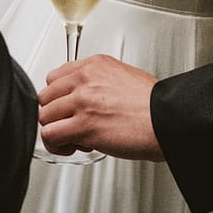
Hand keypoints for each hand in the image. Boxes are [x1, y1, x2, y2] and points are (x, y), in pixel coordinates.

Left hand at [37, 55, 162, 160]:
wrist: (167, 119)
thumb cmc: (155, 105)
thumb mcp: (126, 77)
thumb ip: (101, 82)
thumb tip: (88, 96)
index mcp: (95, 65)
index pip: (55, 77)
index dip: (59, 97)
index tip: (66, 107)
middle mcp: (85, 80)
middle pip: (46, 97)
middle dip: (56, 114)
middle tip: (71, 125)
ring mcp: (82, 102)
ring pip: (44, 116)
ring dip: (56, 131)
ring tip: (73, 138)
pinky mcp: (83, 126)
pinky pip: (50, 136)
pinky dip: (57, 145)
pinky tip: (72, 147)